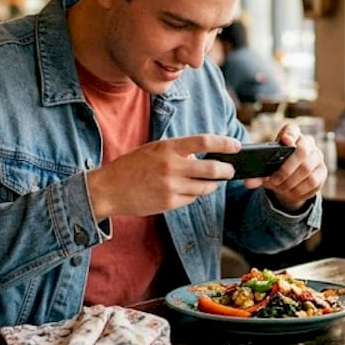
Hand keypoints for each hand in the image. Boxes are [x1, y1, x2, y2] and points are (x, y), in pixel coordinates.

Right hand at [86, 134, 240, 219]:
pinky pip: (191, 199)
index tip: (235, 145)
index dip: (224, 143)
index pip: (204, 142)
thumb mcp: (153, 150)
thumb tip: (200, 156)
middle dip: (226, 171)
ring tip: (212, 182)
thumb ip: (176, 152)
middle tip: (230, 170)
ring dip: (211, 185)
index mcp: (168, 148)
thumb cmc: (131, 166)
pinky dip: (194, 195)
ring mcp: (171, 186)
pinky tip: (188, 191)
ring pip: (204, 188)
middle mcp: (172, 166)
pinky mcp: (169, 203)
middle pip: (212, 169)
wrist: (109, 189)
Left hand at [242, 122, 325, 210]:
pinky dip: (299, 189)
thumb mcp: (266, 169)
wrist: (291, 180)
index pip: (292, 129)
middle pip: (302, 151)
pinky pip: (313, 182)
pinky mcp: (322, 172)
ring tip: (280, 188)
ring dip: (291, 182)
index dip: (290, 134)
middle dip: (286, 169)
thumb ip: (257, 174)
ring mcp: (317, 157)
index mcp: (291, 135)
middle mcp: (308, 143)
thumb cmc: (277, 168)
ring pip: (307, 169)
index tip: (285, 140)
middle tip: (274, 180)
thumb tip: (249, 182)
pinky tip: (290, 192)